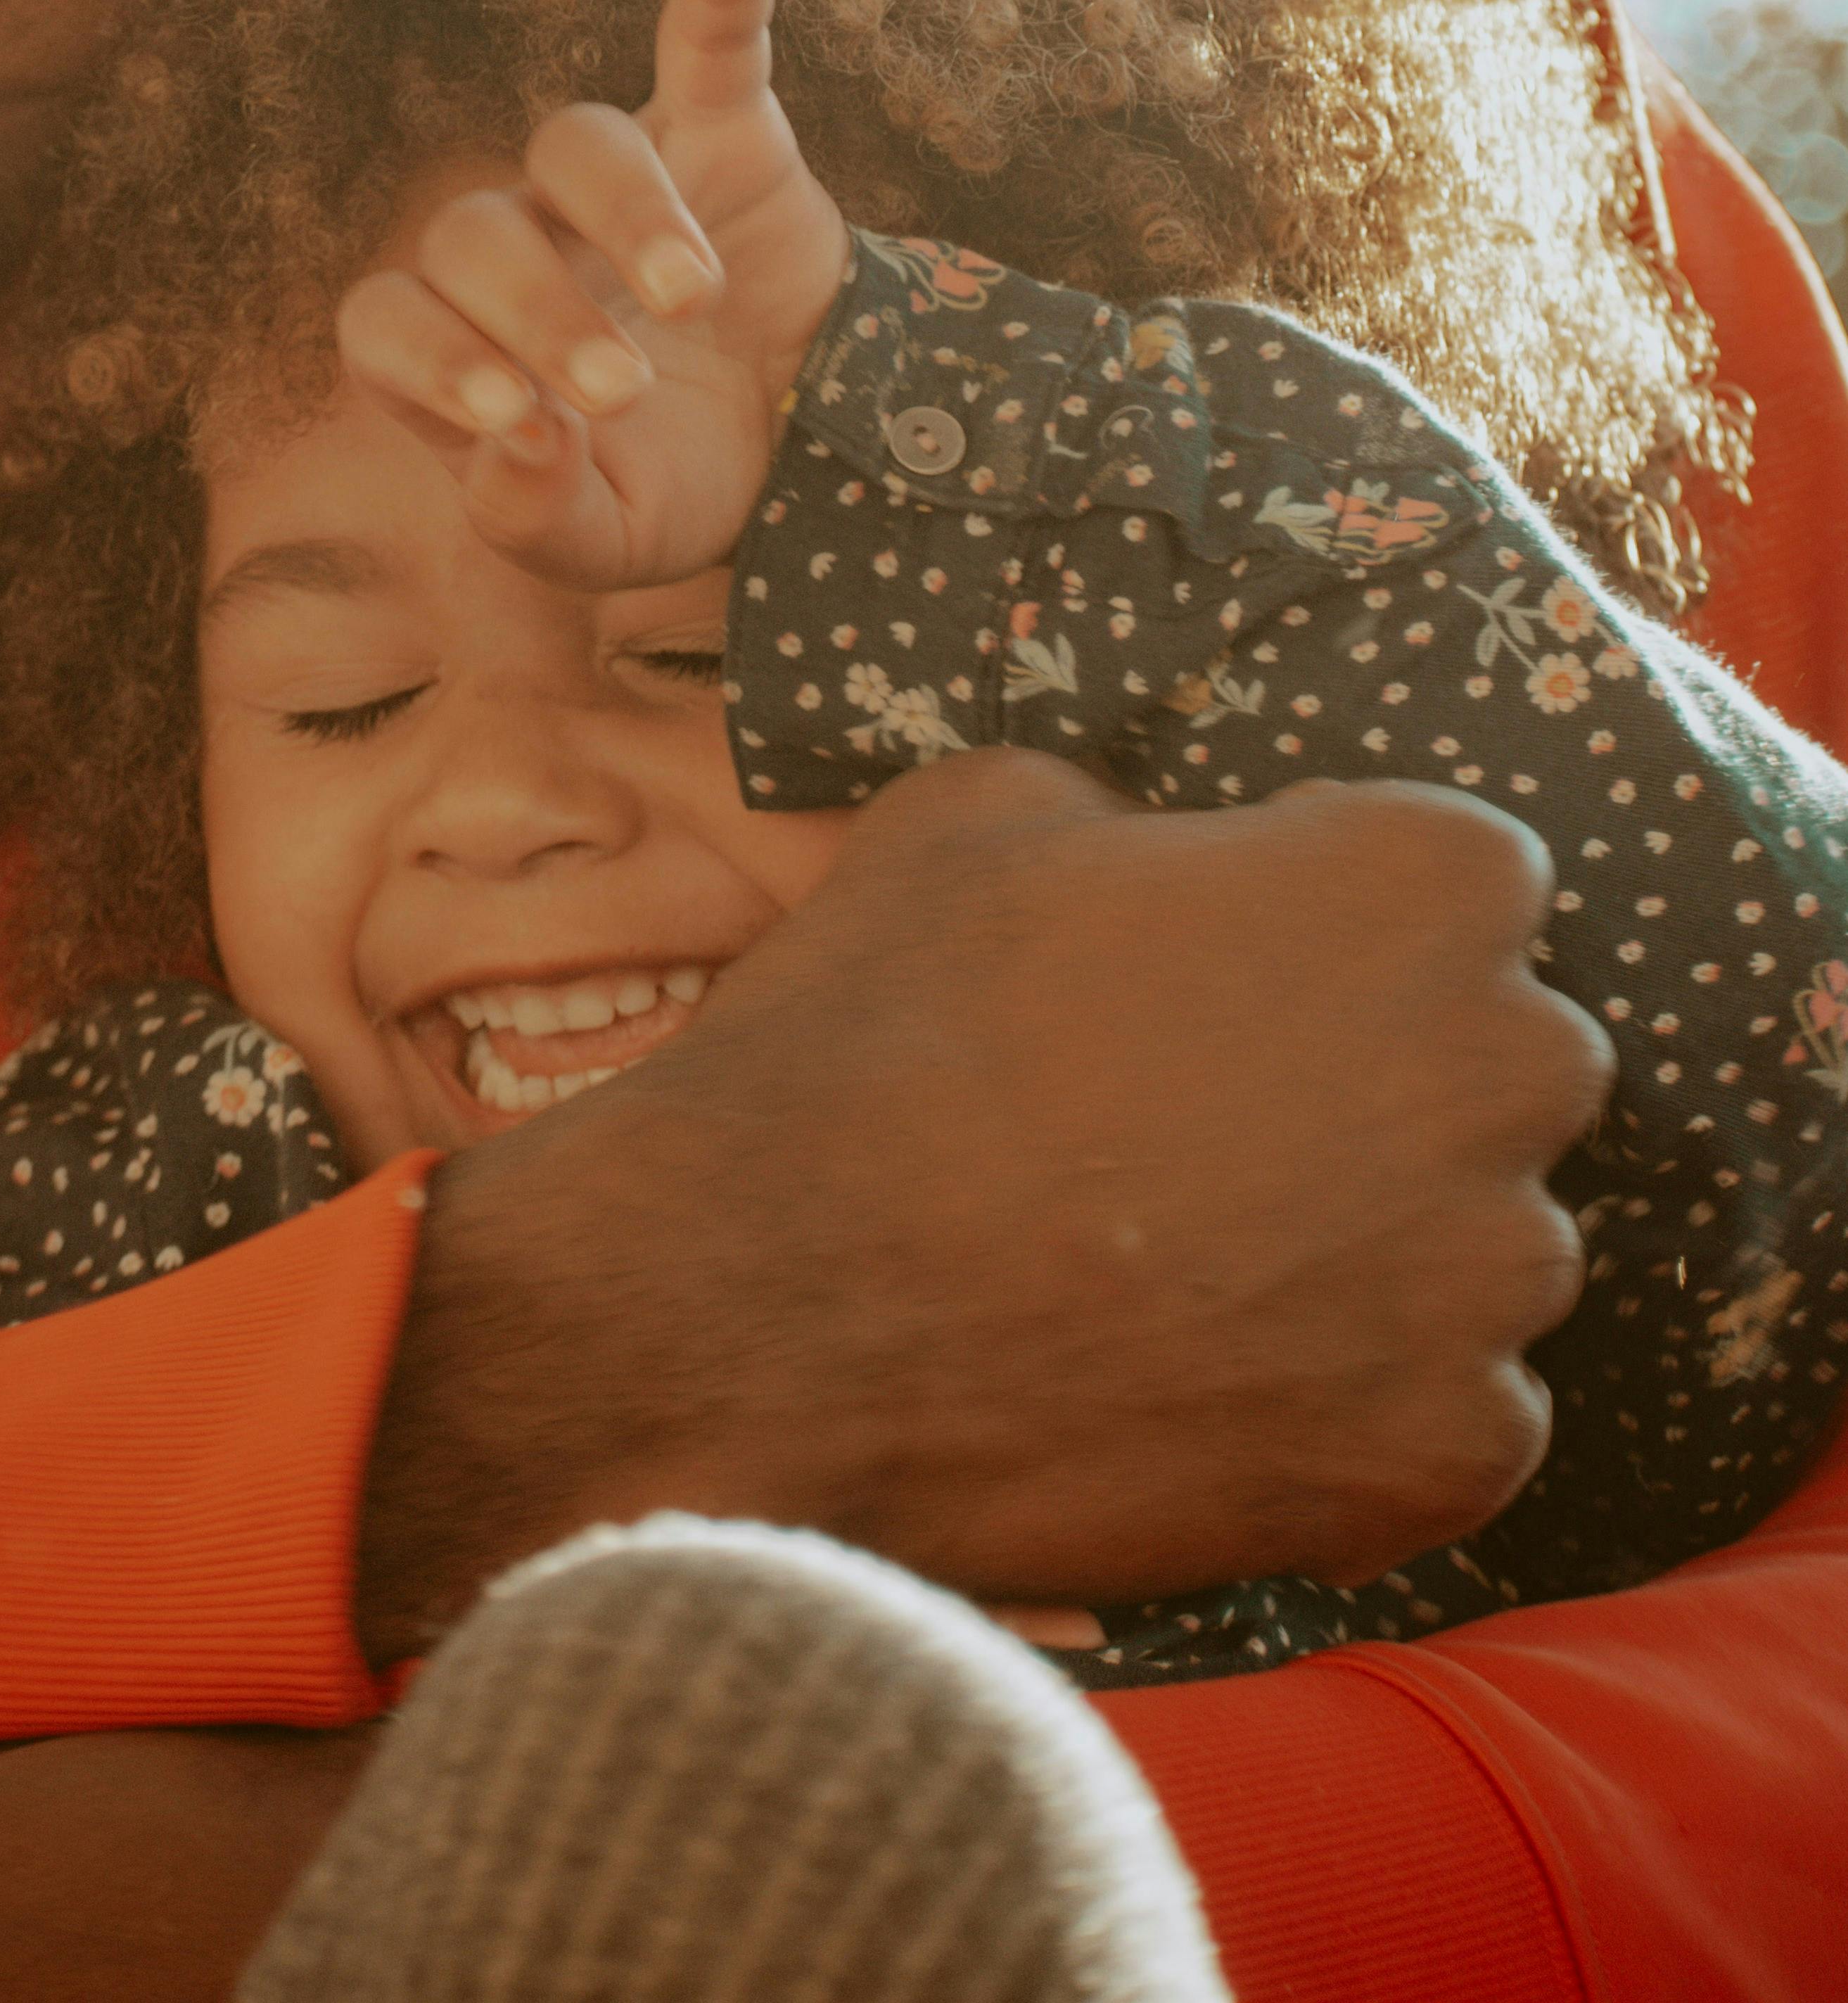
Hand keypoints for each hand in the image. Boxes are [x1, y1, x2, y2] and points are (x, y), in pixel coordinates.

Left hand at [334, 0, 848, 590]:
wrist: (814, 445)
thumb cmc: (678, 482)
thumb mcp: (607, 540)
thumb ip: (535, 517)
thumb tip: (515, 446)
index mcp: (460, 346)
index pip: (386, 320)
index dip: (432, 357)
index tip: (513, 417)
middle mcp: (518, 244)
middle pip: (473, 235)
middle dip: (538, 313)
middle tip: (622, 389)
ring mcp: (613, 182)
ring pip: (573, 145)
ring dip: (624, 214)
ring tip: (688, 299)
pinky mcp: (717, 132)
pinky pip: (705, 48)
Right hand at [359, 750, 1611, 1644]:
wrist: (765, 1311)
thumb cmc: (877, 1029)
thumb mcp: (987, 810)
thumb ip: (1142, 820)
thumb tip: (1168, 867)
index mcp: (1421, 877)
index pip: (1466, 880)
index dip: (1339, 920)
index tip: (1239, 968)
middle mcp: (1504, 1069)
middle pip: (1505, 1064)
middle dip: (1390, 1084)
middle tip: (1217, 1125)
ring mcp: (1485, 1282)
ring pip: (1484, 1251)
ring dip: (1379, 1255)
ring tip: (1194, 1272)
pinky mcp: (1442, 1459)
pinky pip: (1457, 1422)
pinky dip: (1359, 1415)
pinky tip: (1207, 1388)